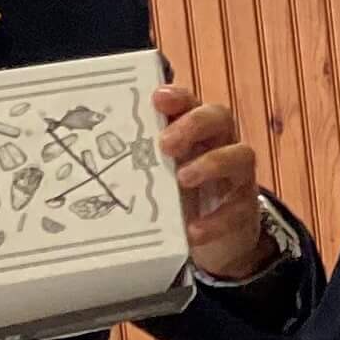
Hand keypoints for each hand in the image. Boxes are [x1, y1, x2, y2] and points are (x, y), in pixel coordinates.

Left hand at [154, 82, 270, 280]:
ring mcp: (238, 176)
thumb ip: (140, 163)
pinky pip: (238, 209)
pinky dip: (216, 219)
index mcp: (197, 132)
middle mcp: (222, 145)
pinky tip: (194, 230)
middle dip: (194, 124)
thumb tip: (94, 158)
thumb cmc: (183, 198)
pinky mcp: (245, 209)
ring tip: (183, 178)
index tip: (157, 99)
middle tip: (165, 144)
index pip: (190, 103)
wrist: (218, 241)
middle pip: (219, 117)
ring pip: (241, 155)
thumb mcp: (160, 177)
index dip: (177, 98)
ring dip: (212, 163)